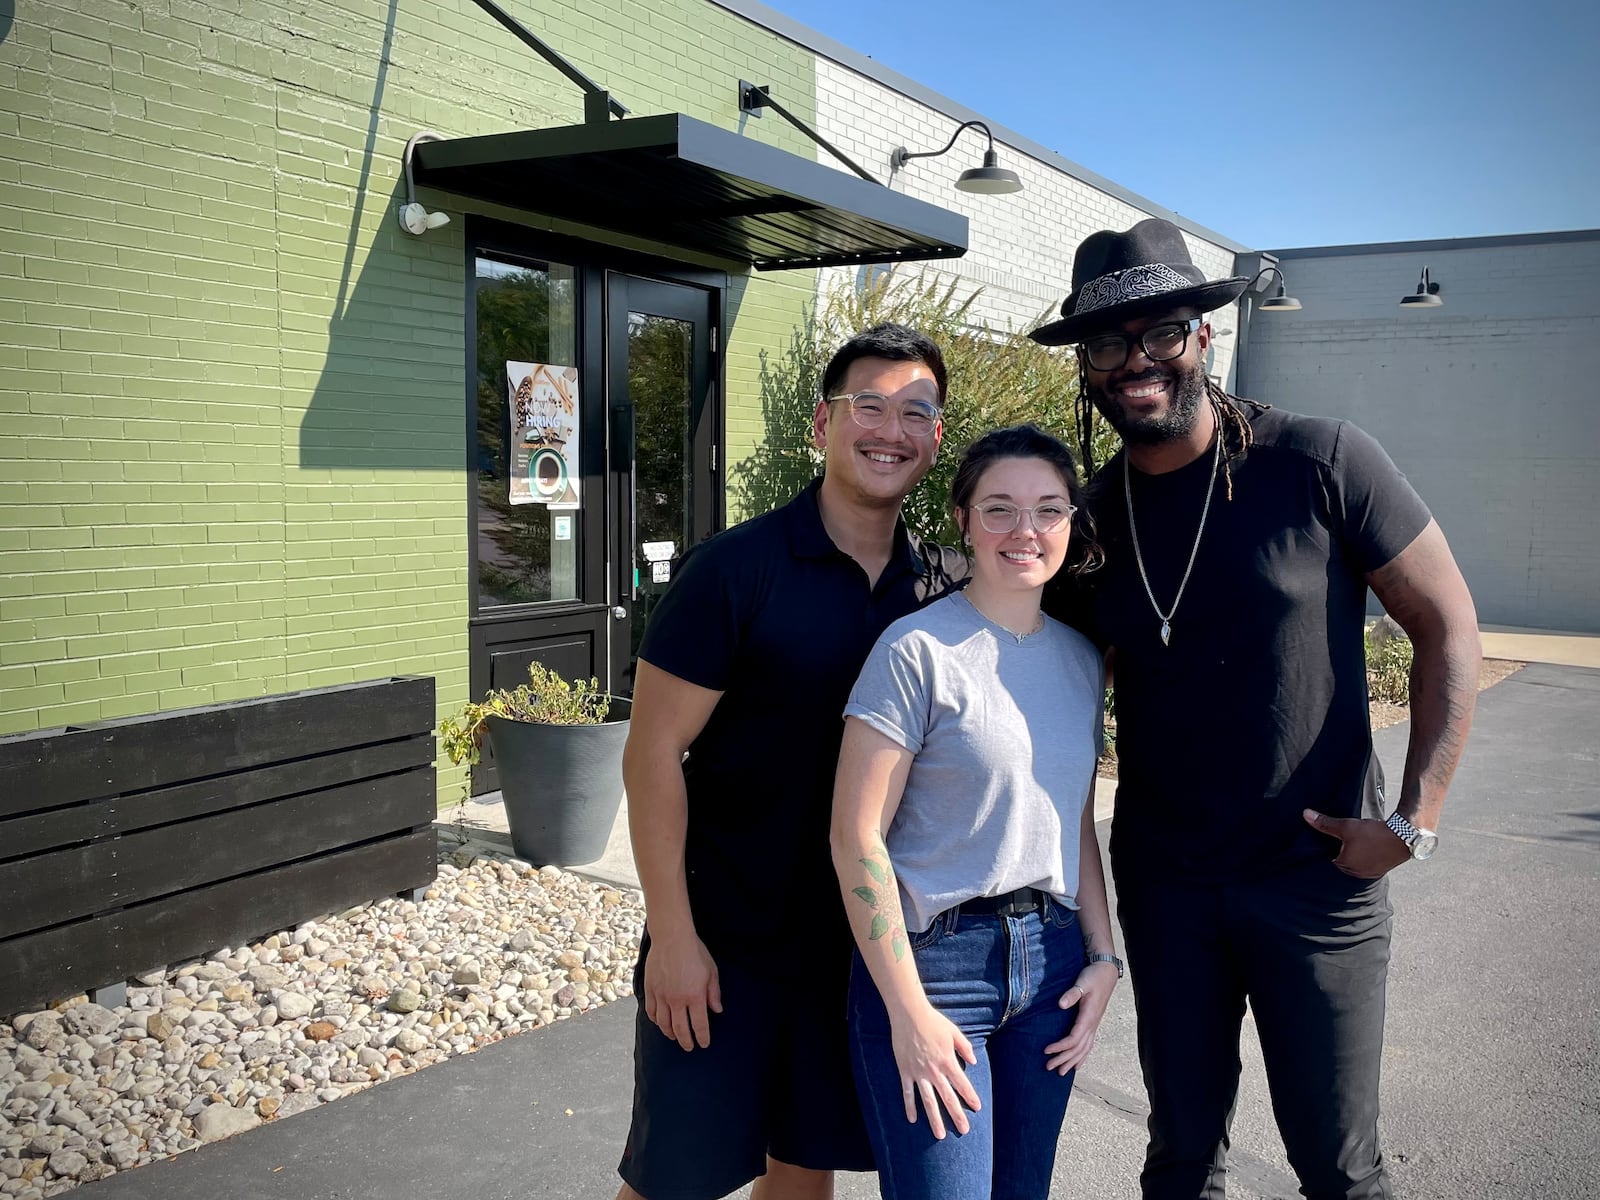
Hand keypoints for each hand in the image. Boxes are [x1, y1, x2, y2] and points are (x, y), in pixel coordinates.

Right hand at [642, 932, 722, 1050]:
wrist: (672, 938)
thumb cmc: (695, 952)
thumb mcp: (711, 971)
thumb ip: (714, 993)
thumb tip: (717, 1011)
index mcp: (695, 996)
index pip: (699, 1025)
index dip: (702, 1037)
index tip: (704, 1044)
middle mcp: (677, 1000)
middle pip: (680, 1029)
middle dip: (686, 1041)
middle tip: (689, 1047)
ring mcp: (661, 996)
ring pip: (664, 1023)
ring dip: (670, 1034)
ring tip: (675, 1038)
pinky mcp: (650, 990)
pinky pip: (651, 1012)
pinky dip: (656, 1021)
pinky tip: (660, 1024)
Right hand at [888, 1002, 981, 1139]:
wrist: (909, 1014)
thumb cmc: (933, 1021)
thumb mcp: (953, 1032)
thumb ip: (964, 1047)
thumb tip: (973, 1060)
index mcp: (948, 1061)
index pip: (962, 1084)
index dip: (970, 1097)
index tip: (976, 1108)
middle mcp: (934, 1071)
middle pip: (947, 1098)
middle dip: (957, 1115)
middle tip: (964, 1131)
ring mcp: (918, 1073)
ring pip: (928, 1101)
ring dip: (934, 1119)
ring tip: (940, 1135)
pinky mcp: (905, 1071)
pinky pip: (907, 1092)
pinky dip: (910, 1106)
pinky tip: (912, 1119)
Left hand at [1043, 960, 1119, 1073]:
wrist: (1106, 972)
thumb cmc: (1093, 977)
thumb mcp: (1082, 983)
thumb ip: (1072, 994)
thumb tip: (1061, 1004)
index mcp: (1088, 1018)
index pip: (1073, 1039)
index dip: (1060, 1047)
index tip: (1046, 1050)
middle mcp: (1092, 1025)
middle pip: (1077, 1049)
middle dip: (1063, 1059)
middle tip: (1048, 1067)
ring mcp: (1094, 1026)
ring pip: (1084, 1050)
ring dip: (1072, 1061)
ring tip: (1061, 1072)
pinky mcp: (1093, 1024)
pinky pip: (1088, 1045)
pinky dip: (1082, 1056)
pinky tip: (1077, 1065)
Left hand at [1302, 809, 1409, 878]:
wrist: (1404, 836)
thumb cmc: (1372, 833)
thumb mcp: (1346, 826)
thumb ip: (1325, 823)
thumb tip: (1305, 814)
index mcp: (1345, 866)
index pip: (1329, 859)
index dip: (1329, 848)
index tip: (1331, 840)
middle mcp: (1357, 873)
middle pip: (1343, 862)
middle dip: (1342, 852)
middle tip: (1343, 840)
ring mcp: (1371, 873)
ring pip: (1356, 863)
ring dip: (1355, 855)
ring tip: (1356, 843)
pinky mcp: (1382, 869)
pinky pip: (1369, 864)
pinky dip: (1367, 856)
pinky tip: (1368, 847)